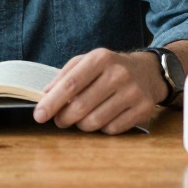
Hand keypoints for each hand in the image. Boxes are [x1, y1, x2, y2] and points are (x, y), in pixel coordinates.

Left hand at [33, 48, 165, 134]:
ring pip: (95, 121)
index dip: (52, 102)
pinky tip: (104, 118)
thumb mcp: (87, 62)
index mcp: (101, 58)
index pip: (71, 84)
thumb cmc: (109, 68)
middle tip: (60, 120)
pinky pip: (112, 129)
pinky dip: (102, 128)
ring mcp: (133, 91)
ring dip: (82, 125)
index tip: (39, 115)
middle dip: (64, 118)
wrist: (148, 72)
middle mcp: (119, 73)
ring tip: (81, 119)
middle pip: (81, 106)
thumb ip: (65, 76)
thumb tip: (45, 96)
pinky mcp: (144, 108)